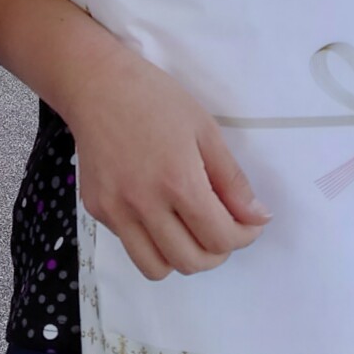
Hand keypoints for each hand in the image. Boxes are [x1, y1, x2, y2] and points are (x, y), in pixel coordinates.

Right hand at [60, 41, 268, 279]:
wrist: (96, 85)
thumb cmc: (155, 99)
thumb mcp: (205, 130)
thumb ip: (232, 180)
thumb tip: (257, 218)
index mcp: (178, 181)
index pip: (220, 238)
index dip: (243, 237)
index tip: (248, 224)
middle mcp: (144, 203)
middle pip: (190, 262)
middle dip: (217, 252)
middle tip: (221, 228)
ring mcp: (116, 210)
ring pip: (156, 268)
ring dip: (181, 256)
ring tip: (189, 229)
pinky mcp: (97, 210)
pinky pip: (132, 244)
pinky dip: (152, 240)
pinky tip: (157, 210)